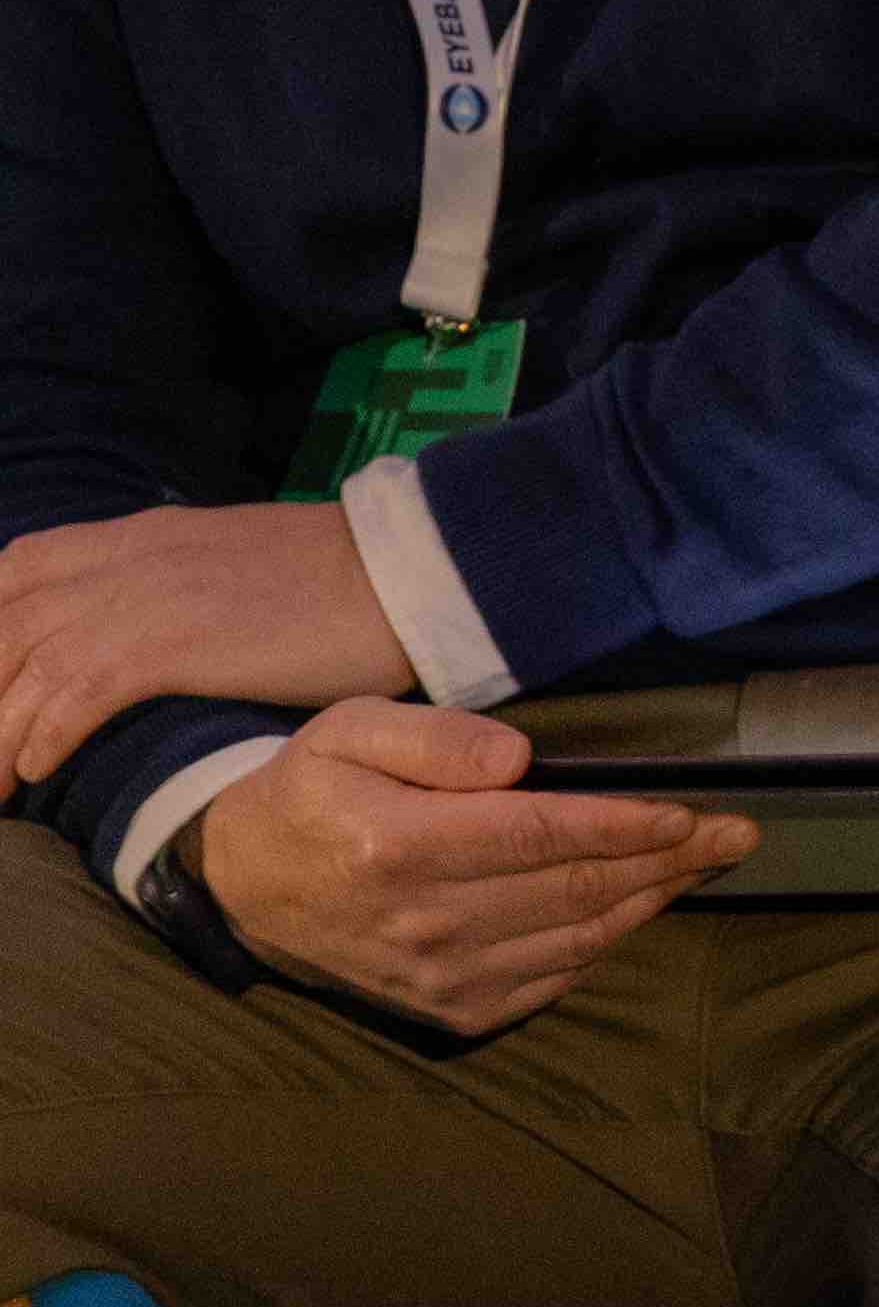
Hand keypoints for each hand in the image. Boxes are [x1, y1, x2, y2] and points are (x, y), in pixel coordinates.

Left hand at [0, 502, 414, 784]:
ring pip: (26, 667)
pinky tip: (38, 770)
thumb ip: (177, 581)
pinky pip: (80, 692)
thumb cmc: (340, 579)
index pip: (18, 569)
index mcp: (140, 536)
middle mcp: (128, 559)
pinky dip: (47, 733)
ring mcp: (149, 597)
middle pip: (4, 625)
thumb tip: (148, 627)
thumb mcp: (234, 562)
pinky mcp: (179, 641)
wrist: (410, 570)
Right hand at [193, 697, 755, 1035]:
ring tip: (704, 864)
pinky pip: (552, 976)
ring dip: (651, 900)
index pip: (544, 836)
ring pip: (578, 937)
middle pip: (578, 889)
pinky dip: (603, 941)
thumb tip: (518, 761)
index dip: (628, 825)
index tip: (694, 813)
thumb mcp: (348, 732)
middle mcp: (426, 922)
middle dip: (670, 860)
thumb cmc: (310, 792)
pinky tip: (635, 906)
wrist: (242, 884)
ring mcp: (438, 976)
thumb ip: (435, 738)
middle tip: (737, 835)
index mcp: (402, 848)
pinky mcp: (448, 1009)